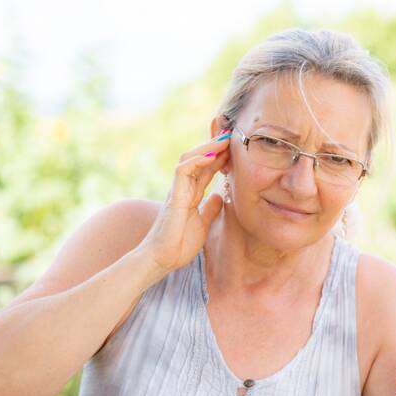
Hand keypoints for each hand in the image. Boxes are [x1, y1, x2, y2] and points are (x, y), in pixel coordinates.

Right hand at [136, 131, 232, 276]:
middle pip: (198, 159)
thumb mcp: (202, 225)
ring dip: (206, 148)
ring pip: (189, 159)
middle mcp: (182, 189)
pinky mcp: (173, 197)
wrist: (161, 260)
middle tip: (230, 135)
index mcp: (190, 195)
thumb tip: (220, 197)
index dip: (219, 157)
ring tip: (223, 140)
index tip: (234, 148)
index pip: (205, 170)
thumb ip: (209, 210)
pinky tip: (211, 156)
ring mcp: (176, 191)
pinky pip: (182, 171)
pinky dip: (196, 161)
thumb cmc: (178, 245)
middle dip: (214, 146)